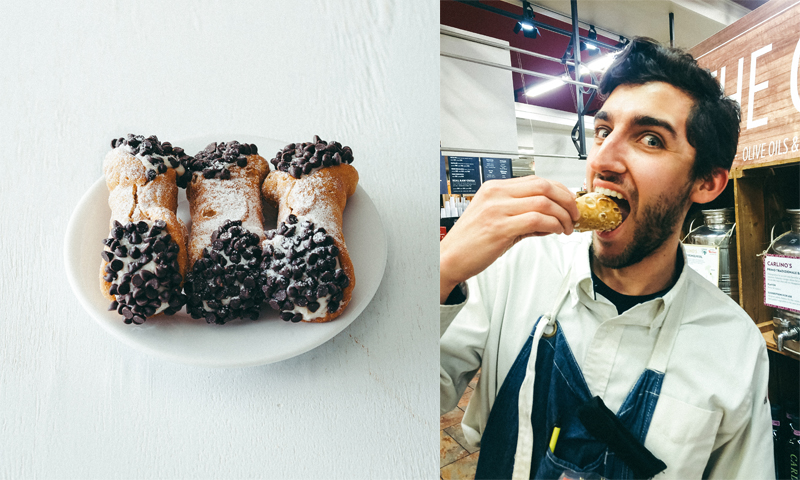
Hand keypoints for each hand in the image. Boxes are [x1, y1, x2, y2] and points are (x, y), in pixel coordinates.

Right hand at [440, 176, 578, 302]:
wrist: (448, 259)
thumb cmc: (470, 242)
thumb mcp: (495, 220)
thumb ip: (521, 215)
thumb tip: (550, 218)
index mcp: (494, 188)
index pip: (536, 180)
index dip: (559, 190)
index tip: (569, 203)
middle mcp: (496, 194)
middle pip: (544, 186)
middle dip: (566, 200)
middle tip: (574, 215)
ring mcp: (497, 209)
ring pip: (544, 202)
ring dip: (562, 216)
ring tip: (566, 228)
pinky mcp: (500, 227)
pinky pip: (537, 220)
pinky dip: (553, 225)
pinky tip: (555, 232)